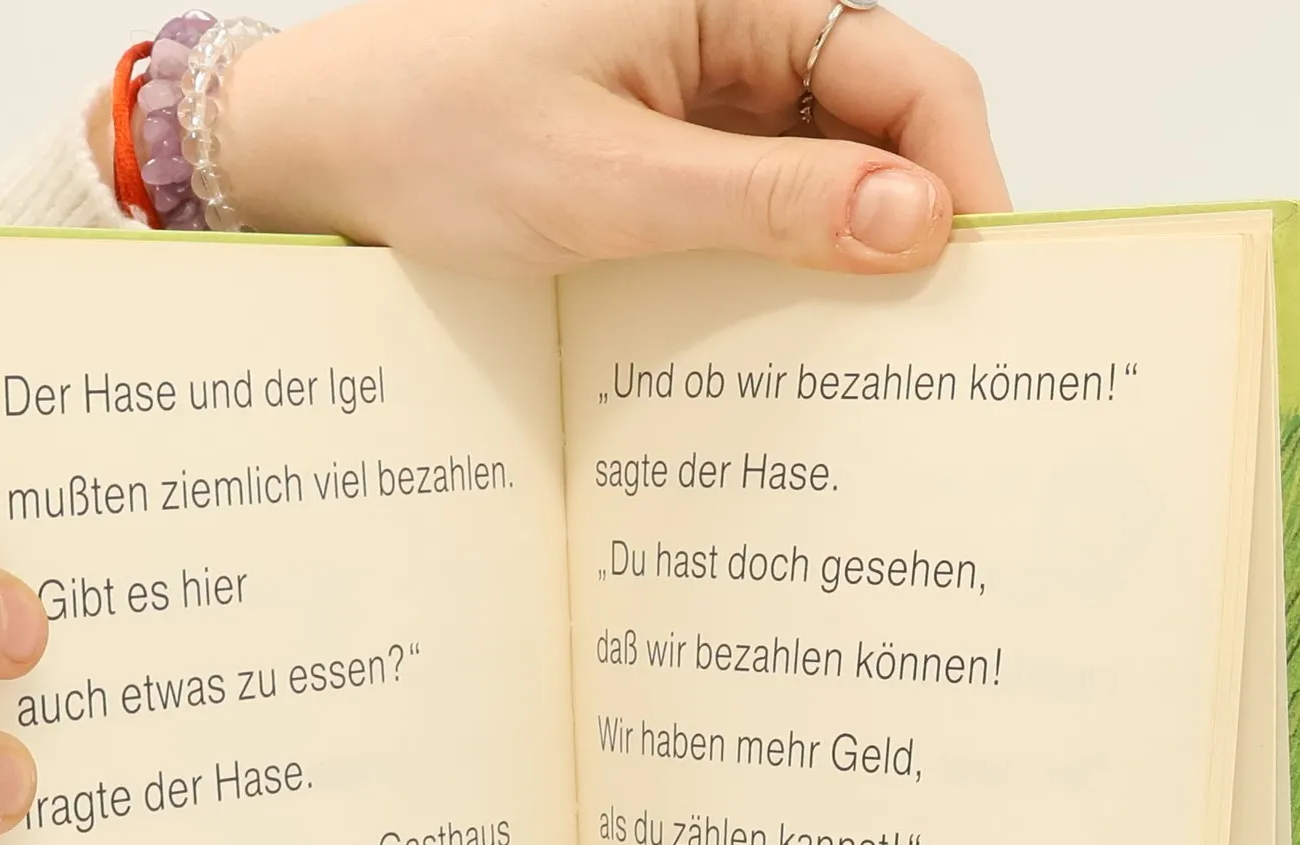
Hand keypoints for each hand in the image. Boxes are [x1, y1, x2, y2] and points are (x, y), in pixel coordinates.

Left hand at [218, 0, 1008, 275]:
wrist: (314, 149)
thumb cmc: (428, 134)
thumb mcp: (609, 182)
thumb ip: (767, 205)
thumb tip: (917, 221)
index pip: (905, 74)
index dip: (961, 176)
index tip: (985, 283)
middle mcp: (731, 30)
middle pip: (878, 124)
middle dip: (913, 226)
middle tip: (937, 346)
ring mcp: (700, 92)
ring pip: (823, 172)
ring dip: (845, 257)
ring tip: (868, 357)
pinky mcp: (667, 146)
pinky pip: (757, 202)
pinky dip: (779, 264)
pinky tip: (785, 335)